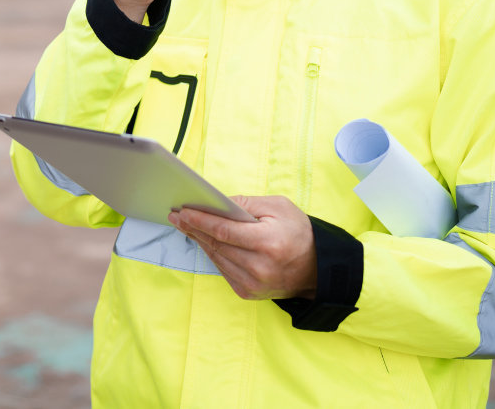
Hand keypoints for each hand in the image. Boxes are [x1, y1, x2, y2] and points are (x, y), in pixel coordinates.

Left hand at [168, 195, 317, 300]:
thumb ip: (246, 204)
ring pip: (216, 258)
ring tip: (186, 225)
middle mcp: (259, 267)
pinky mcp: (248, 292)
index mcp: (267, 243)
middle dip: (194, 228)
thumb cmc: (299, 232)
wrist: (317, 268)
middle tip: (177, 215)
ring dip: (199, 241)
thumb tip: (218, 203)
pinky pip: (222, 269)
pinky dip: (213, 254)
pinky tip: (205, 241)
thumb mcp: (278, 207)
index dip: (200, 220)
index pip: (224, 231)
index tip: (183, 211)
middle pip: (216, 244)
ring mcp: (253, 283)